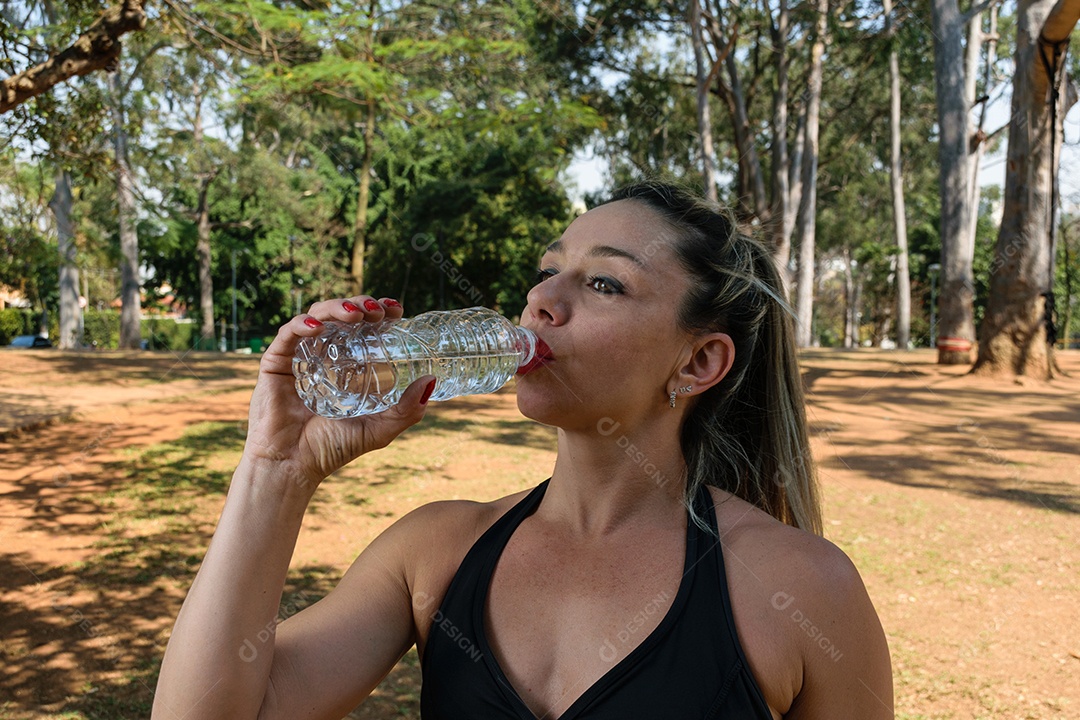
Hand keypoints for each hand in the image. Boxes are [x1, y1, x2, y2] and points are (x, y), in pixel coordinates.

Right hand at [242, 296, 434, 493]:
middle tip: (378, 311)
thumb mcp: (379, 429)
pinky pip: (287, 335)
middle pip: (340, 317)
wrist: (292, 467)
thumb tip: (432, 380)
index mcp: (346, 366)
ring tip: (356, 314)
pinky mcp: (275, 364)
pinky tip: (319, 327)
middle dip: (360, 305)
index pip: (363, 328)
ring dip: (336, 308)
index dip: (378, 313)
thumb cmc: (331, 450)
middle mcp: (322, 356)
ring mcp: (298, 357)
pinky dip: (302, 325)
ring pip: (316, 317)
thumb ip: (406, 410)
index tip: (396, 309)